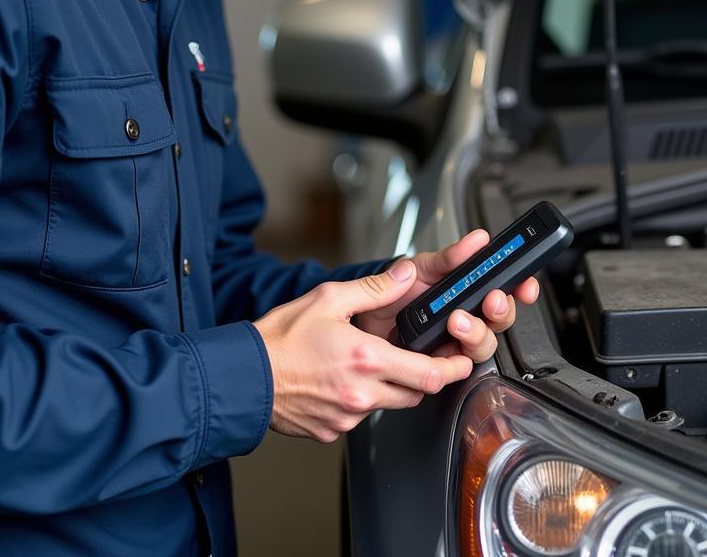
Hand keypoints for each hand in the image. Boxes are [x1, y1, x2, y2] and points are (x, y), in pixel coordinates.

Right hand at [253, 261, 473, 442]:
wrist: (243, 377)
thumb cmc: (279, 339)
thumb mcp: (328, 299)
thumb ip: (373, 289)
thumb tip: (403, 275)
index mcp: (365, 359)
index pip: (428, 374)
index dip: (452, 369)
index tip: (463, 360)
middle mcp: (361, 393)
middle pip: (415, 394)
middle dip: (426, 377)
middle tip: (427, 359)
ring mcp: (346, 417)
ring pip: (388, 405)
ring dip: (392, 387)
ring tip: (375, 363)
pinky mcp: (331, 431)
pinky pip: (359, 416)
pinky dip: (361, 399)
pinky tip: (344, 379)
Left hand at [354, 230, 540, 363]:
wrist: (364, 315)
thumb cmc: (396, 289)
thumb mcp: (421, 267)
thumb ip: (450, 257)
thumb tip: (477, 240)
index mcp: (468, 289)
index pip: (505, 288)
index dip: (521, 287)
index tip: (525, 283)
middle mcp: (468, 315)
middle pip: (500, 319)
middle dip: (501, 311)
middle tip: (491, 300)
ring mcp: (455, 341)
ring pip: (483, 345)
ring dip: (477, 333)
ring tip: (457, 321)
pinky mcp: (440, 363)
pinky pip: (458, 368)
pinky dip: (456, 361)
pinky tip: (448, 350)